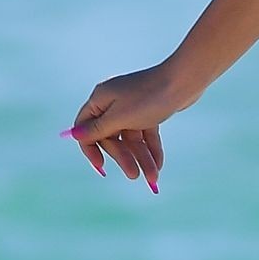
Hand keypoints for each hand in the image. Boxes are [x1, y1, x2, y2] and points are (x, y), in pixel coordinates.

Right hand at [60, 61, 186, 191]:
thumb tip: (74, 135)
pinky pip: (146, 134)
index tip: (101, 168)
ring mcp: (132, 107)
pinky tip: (158, 166)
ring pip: (132, 139)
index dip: (91, 149)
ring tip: (154, 178)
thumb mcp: (120, 117)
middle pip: (112, 137)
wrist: (184, 81)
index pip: (86, 128)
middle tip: (134, 176)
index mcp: (100, 99)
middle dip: (124, 157)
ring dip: (141, 158)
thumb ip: (97, 129)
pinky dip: (151, 149)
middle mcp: (113, 102)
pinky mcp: (149, 111)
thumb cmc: (149, 97)